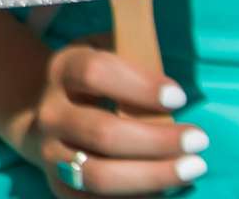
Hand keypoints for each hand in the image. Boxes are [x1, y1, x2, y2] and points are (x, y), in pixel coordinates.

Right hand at [12, 39, 207, 195]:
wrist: (41, 114)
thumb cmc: (90, 83)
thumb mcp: (102, 54)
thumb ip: (134, 58)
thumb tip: (174, 87)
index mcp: (62, 71)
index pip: (95, 73)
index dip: (140, 86)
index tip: (179, 98)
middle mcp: (50, 113)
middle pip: (103, 132)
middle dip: (158, 141)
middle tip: (198, 140)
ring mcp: (50, 153)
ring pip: (99, 175)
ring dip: (152, 176)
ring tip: (191, 169)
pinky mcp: (58, 186)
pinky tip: (164, 189)